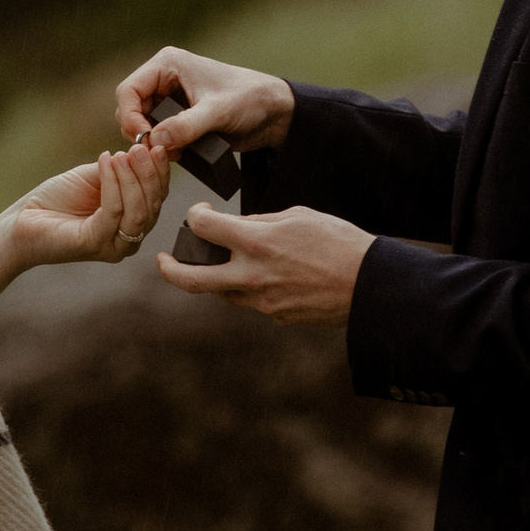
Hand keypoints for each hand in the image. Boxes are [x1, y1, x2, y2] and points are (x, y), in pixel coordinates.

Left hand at [0, 146, 172, 284]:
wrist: (22, 221)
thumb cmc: (56, 200)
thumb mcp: (95, 177)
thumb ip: (120, 169)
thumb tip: (142, 151)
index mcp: (132, 222)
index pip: (157, 197)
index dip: (160, 172)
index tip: (156, 145)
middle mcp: (129, 238)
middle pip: (152, 205)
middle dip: (148, 173)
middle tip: (140, 148)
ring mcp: (114, 245)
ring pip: (138, 211)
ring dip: (132, 178)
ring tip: (121, 155)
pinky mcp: (95, 245)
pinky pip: (113, 212)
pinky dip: (112, 184)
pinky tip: (105, 163)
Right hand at [113, 47, 294, 154]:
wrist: (273, 113)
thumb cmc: (249, 99)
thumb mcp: (217, 112)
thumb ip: (185, 126)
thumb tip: (155, 140)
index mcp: (168, 64)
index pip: (128, 90)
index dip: (130, 116)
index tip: (145, 139)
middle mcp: (164, 79)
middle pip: (130, 109)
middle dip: (141, 132)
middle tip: (159, 151)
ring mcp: (170, 100)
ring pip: (142, 125)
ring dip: (153, 142)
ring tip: (174, 153)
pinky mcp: (178, 118)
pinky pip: (158, 135)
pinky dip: (163, 147)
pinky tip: (179, 154)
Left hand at [154, 203, 375, 326]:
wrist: (369, 283)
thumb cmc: (338, 241)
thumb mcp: (299, 216)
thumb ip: (261, 221)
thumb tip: (238, 226)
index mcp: (257, 243)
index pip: (204, 228)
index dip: (195, 216)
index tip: (200, 214)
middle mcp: (252, 276)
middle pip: (193, 280)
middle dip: (169, 271)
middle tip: (160, 262)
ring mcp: (263, 302)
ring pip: (222, 293)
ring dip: (214, 279)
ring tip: (217, 265)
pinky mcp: (276, 316)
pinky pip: (252, 302)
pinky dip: (251, 289)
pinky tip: (271, 276)